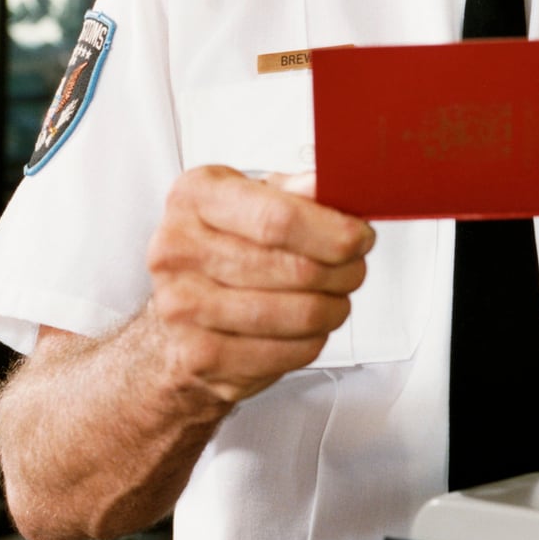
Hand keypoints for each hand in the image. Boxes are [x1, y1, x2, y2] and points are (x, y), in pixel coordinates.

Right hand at [144, 165, 373, 408]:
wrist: (179, 307)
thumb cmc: (224, 245)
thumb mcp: (257, 199)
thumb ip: (299, 191)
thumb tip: (338, 184)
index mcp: (195, 197)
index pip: (278, 217)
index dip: (334, 232)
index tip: (361, 238)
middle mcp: (178, 249)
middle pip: (294, 268)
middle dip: (344, 271)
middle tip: (354, 269)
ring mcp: (181, 306)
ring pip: (297, 313)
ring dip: (333, 308)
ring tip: (333, 298)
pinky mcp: (197, 356)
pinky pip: (285, 353)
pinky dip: (311, 341)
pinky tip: (306, 328)